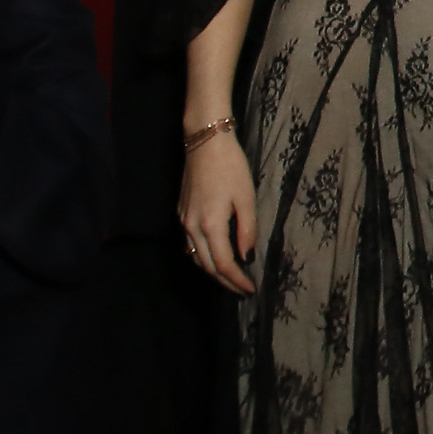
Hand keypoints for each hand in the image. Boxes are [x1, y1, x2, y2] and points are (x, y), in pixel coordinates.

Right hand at [178, 131, 257, 294]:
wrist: (205, 143)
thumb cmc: (231, 167)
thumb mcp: (246, 198)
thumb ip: (247, 230)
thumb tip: (247, 257)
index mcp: (211, 225)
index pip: (224, 264)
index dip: (237, 280)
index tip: (250, 289)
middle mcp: (192, 227)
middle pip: (207, 266)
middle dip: (224, 282)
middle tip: (241, 290)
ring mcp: (184, 220)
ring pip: (196, 257)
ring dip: (212, 271)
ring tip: (230, 278)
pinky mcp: (181, 212)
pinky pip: (190, 244)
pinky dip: (202, 256)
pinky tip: (214, 256)